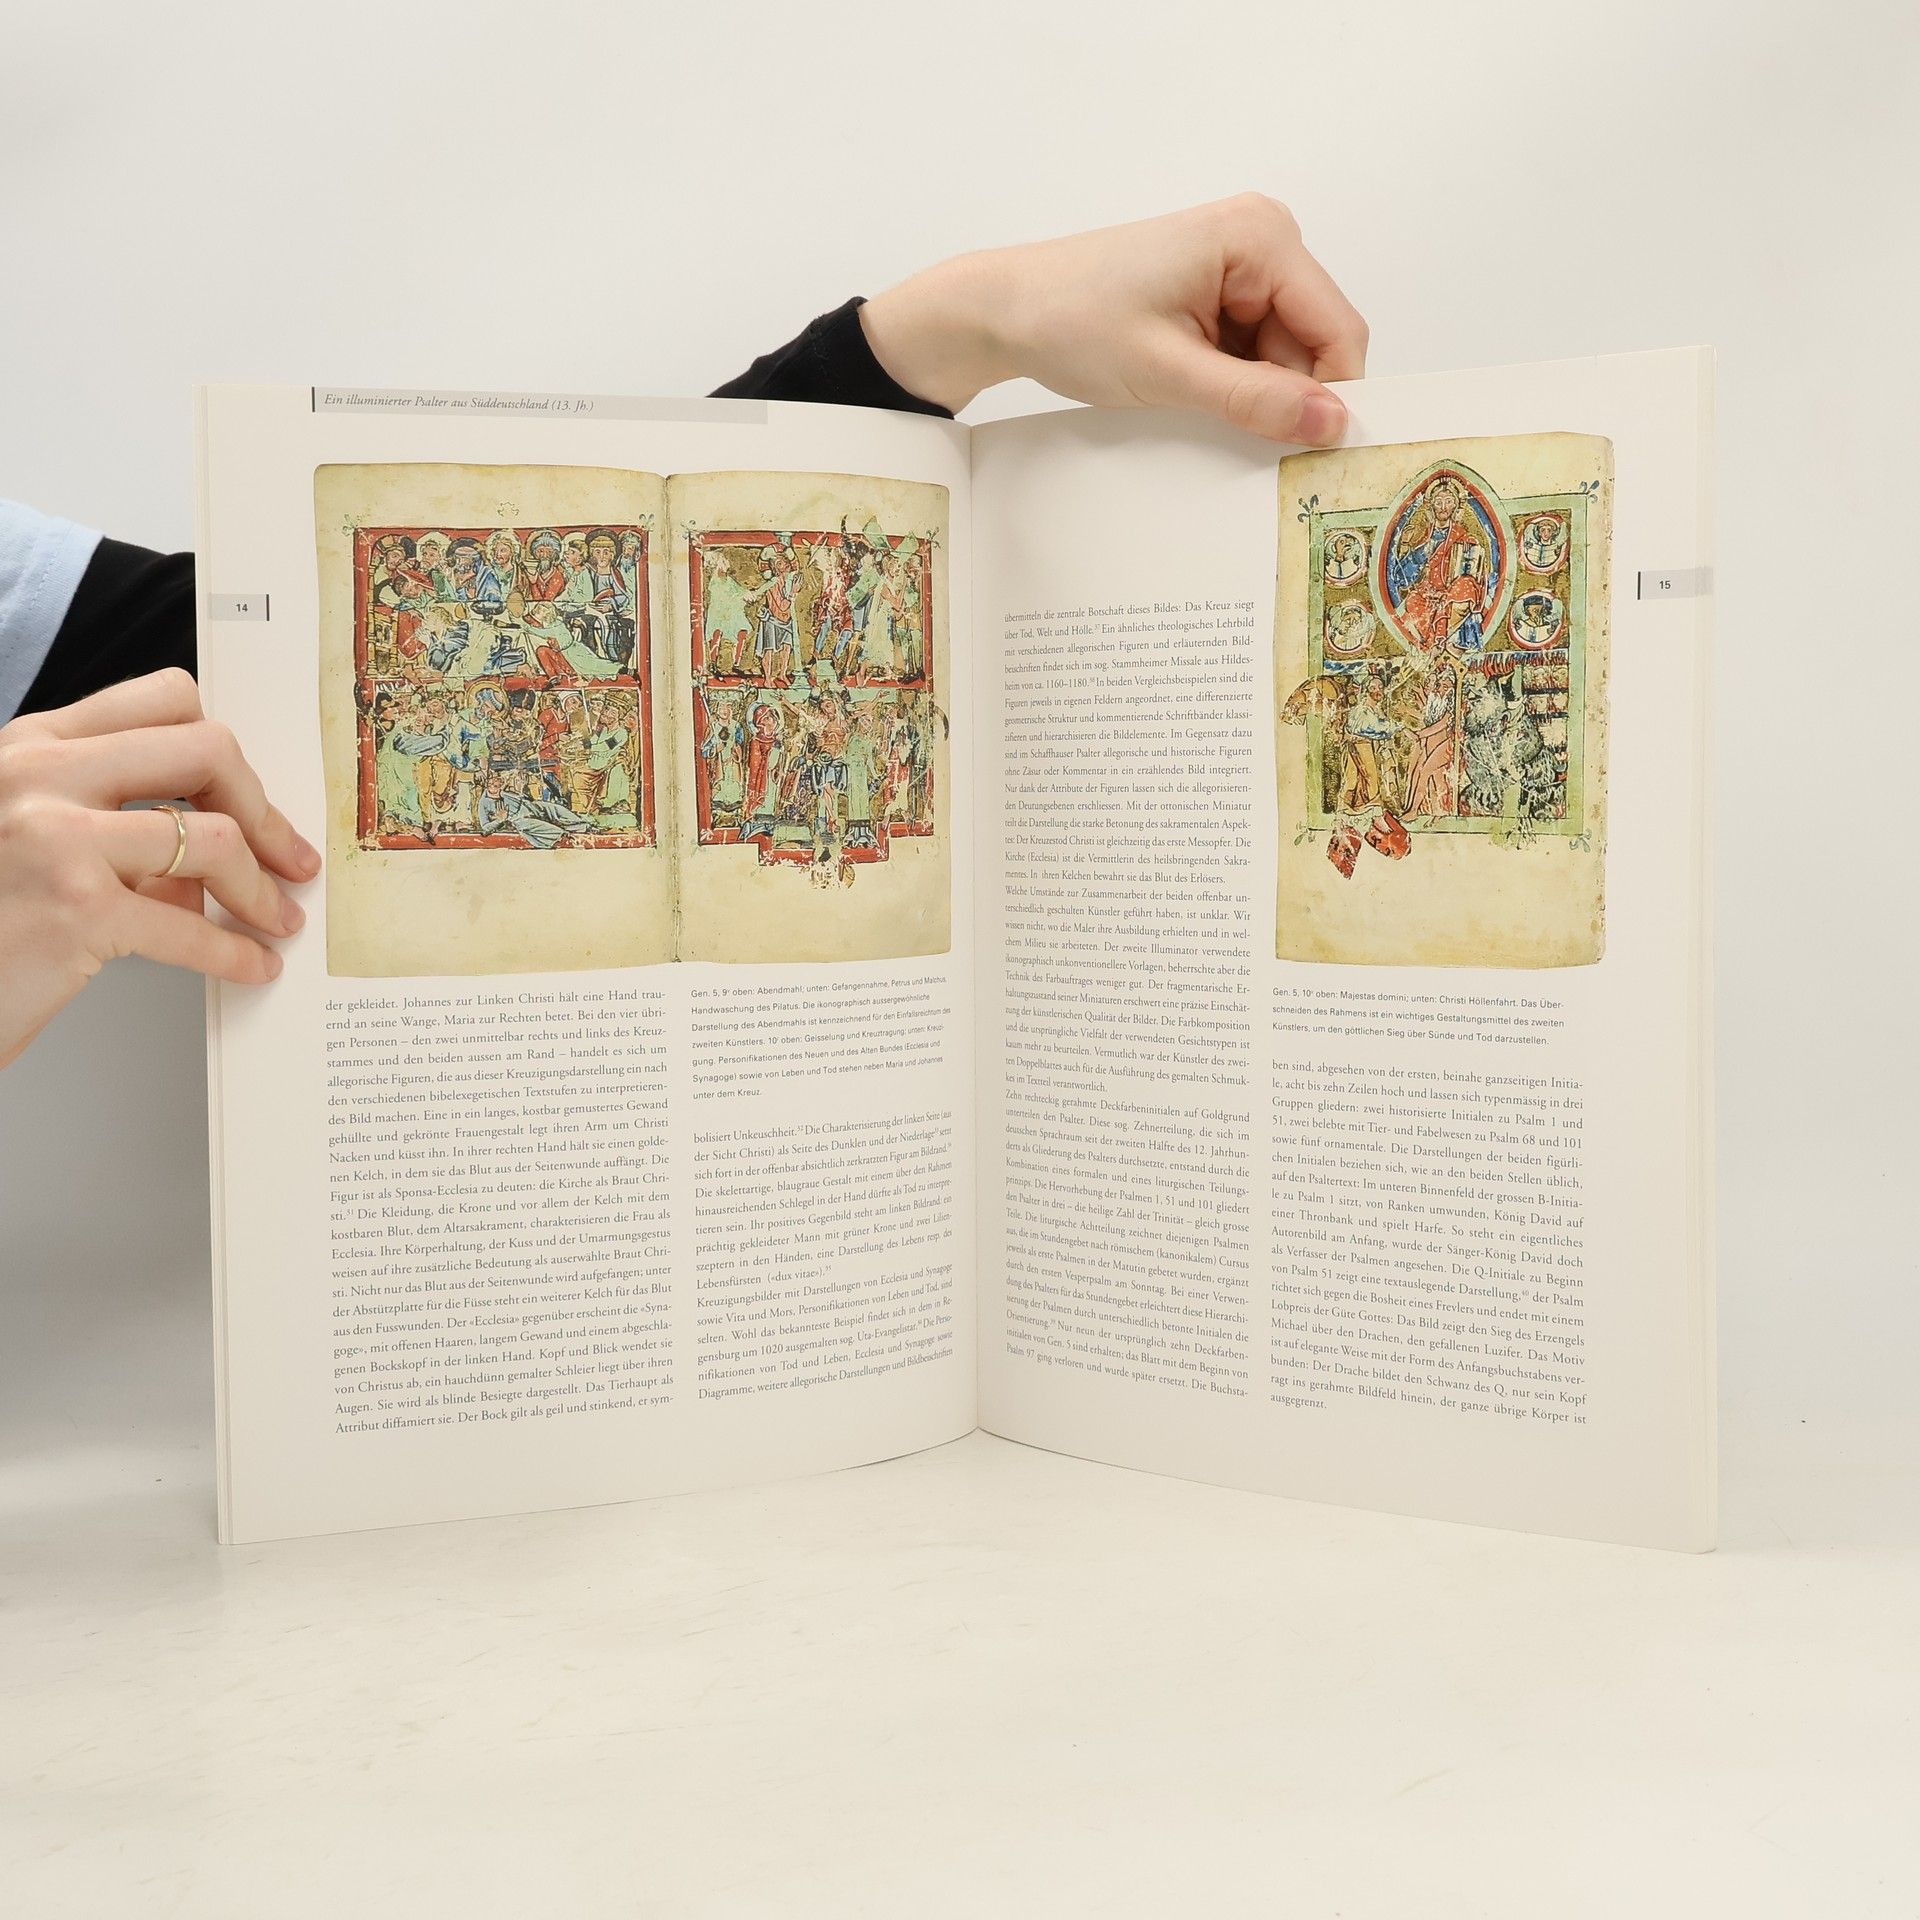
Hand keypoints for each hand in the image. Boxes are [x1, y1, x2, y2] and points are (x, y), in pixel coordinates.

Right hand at [0, 668, 317, 1069]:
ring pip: (213, 837)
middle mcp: (40, 774)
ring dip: (260, 889)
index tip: (249, 799)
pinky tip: (251, 964)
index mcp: (35, 744)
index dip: (226, 754)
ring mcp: (55, 838)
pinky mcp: (74, 911)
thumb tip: (225, 847)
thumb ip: (119, 824)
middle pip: (207, 750)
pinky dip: (234, 952)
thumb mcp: (38, 836)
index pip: (166, 700)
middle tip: (289, 858)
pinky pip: (190, 925)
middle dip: (266, 812)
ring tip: (277, 918)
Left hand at [859, 193, 1368, 443]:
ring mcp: (1242, 266)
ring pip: (1285, 355)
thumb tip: (1332, 423)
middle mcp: (1263, 239)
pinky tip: (1190, 390)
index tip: (1312, 451)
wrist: (1009, 310)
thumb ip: (1255, 399)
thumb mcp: (1169, 372)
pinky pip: (1255, 352)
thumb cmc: (1074, 320)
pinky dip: (1234, 383)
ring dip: (1253, 392)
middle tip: (1229, 429)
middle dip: (1284, 394)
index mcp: (1260, 237)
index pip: (1339, 328)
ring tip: (1190, 399)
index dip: (1332, 394)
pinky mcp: (1221, 292)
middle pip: (1315, 343)